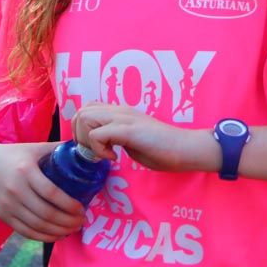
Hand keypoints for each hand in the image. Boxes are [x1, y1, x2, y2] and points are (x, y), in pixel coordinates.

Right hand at [0, 142, 85, 241]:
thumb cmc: (14, 155)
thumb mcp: (35, 148)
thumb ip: (57, 149)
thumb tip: (83, 150)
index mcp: (26, 170)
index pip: (51, 193)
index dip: (69, 205)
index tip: (81, 209)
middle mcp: (15, 190)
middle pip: (46, 213)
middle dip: (68, 221)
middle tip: (81, 221)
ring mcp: (8, 205)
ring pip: (37, 226)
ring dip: (59, 231)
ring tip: (72, 229)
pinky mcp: (4, 216)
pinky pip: (26, 232)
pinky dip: (43, 237)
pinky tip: (57, 235)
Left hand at [73, 103, 210, 172]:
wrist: (186, 148)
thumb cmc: (164, 149)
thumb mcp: (133, 141)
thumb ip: (117, 138)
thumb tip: (103, 146)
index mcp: (120, 112)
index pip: (88, 108)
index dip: (83, 130)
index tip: (95, 150)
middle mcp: (120, 110)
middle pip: (81, 111)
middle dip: (80, 135)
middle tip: (95, 153)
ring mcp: (124, 118)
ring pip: (85, 117)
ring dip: (87, 140)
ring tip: (103, 154)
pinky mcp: (129, 130)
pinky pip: (99, 134)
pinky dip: (99, 149)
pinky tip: (113, 158)